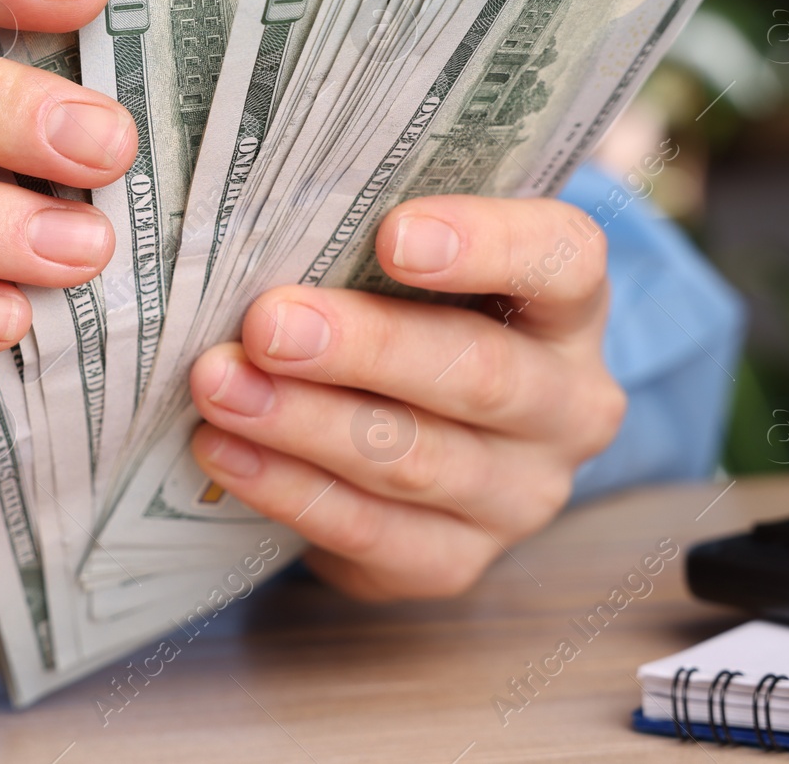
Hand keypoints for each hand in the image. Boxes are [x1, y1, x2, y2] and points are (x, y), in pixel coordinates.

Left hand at [187, 195, 625, 600]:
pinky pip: (372, 532)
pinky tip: (224, 449)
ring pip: (415, 459)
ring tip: (220, 386)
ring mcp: (522, 494)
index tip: (393, 235)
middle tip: (267, 323)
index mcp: (568, 306)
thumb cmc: (406, 316)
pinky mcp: (458, 560)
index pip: (562, 259)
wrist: (411, 437)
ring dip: (305, 421)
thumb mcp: (410, 268)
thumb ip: (365, 243)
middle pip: (479, 372)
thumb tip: (259, 229)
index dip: (486, 243)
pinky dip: (290, 489)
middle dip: (363, 347)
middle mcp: (567, 403)